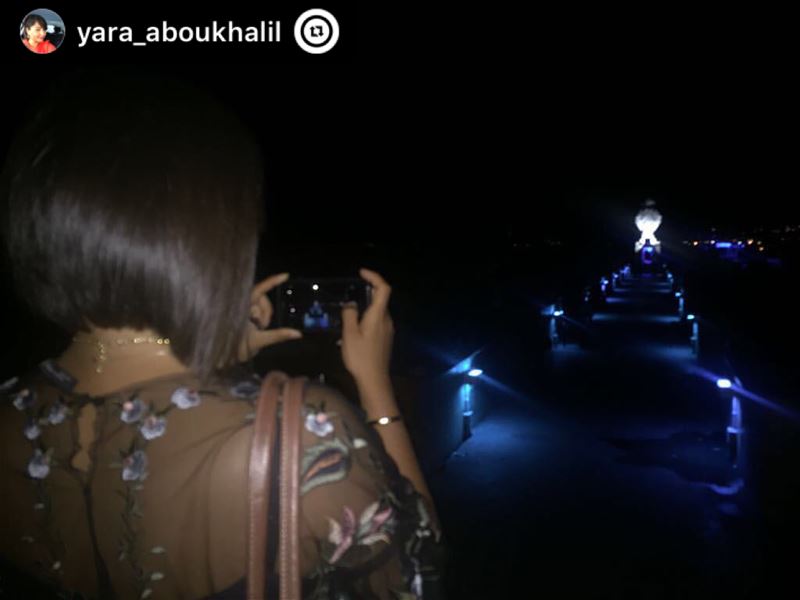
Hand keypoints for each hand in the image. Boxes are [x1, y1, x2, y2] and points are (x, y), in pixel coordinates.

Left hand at [225, 273, 301, 366]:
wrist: (219, 356)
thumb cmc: (235, 348)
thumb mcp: (259, 341)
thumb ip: (278, 335)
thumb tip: (298, 333)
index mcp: (242, 308)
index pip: (258, 290)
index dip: (272, 281)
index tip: (285, 275)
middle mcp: (241, 304)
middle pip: (262, 298)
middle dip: (266, 311)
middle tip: (263, 327)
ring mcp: (241, 308)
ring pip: (260, 305)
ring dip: (263, 316)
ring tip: (257, 330)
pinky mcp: (241, 312)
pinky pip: (256, 309)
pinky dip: (260, 317)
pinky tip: (256, 327)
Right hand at [341, 268, 393, 386]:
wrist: (374, 379)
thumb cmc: (360, 356)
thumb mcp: (349, 335)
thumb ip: (349, 315)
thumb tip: (350, 304)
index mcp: (378, 315)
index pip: (383, 288)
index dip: (374, 277)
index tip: (361, 273)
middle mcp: (387, 320)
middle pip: (381, 299)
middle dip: (367, 292)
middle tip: (350, 292)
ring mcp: (388, 330)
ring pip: (378, 311)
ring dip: (366, 307)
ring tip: (349, 313)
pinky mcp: (386, 339)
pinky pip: (377, 321)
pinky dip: (367, 317)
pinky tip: (355, 328)